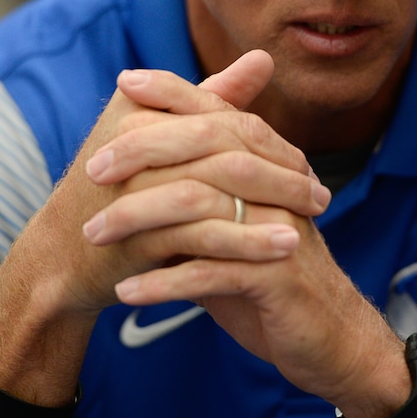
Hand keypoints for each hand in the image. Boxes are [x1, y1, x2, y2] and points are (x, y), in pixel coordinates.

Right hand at [42, 52, 329, 315]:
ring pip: (223, 187)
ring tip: (315, 220)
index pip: (224, 118)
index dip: (271, 141)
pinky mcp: (142, 230)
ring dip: (275, 204)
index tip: (307, 166)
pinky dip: (251, 241)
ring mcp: (139, 183)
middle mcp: (138, 137)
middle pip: (229, 146)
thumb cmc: (121, 191)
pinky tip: (286, 248)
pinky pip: (208, 233)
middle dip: (282, 171)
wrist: (65, 255)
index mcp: (143, 108)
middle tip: (322, 195)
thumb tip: (264, 57)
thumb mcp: (165, 139)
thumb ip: (213, 99)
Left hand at [91, 52, 407, 414]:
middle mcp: (276, 187)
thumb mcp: (229, 227)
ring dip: (140, 219)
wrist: (326, 337)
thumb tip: (139, 161)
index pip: (219, 112)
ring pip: (201, 208)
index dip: (174, 91)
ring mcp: (279, 229)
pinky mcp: (278, 277)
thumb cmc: (265, 277)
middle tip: (90, 170)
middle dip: (143, 153)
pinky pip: (211, 273)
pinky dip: (164, 283)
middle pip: (206, 147)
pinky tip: (126, 292)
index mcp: (266, 167)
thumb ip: (193, 192)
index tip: (125, 81)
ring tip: (93, 235)